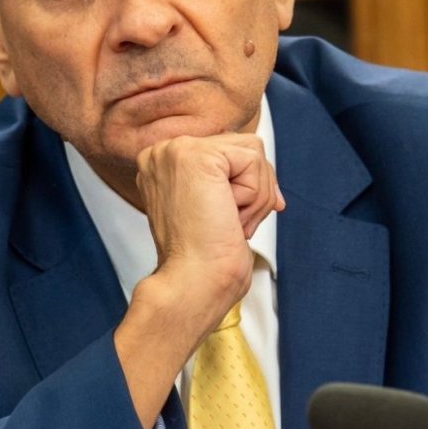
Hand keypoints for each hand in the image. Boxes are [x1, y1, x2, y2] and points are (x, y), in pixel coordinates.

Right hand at [135, 132, 283, 306]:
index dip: (248, 183)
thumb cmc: (204, 259)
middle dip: (256, 190)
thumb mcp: (212, 206)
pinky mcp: (198, 157)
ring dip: (256, 195)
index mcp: (164, 163)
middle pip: (243, 146)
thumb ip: (228, 178)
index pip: (228, 150)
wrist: (194, 283)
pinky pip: (254, 161)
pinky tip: (229, 216)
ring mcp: (177, 151)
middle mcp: (164, 151)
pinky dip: (255, 196)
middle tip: (231, 224)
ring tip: (228, 221)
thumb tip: (264, 166)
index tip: (241, 217)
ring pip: (253, 152)